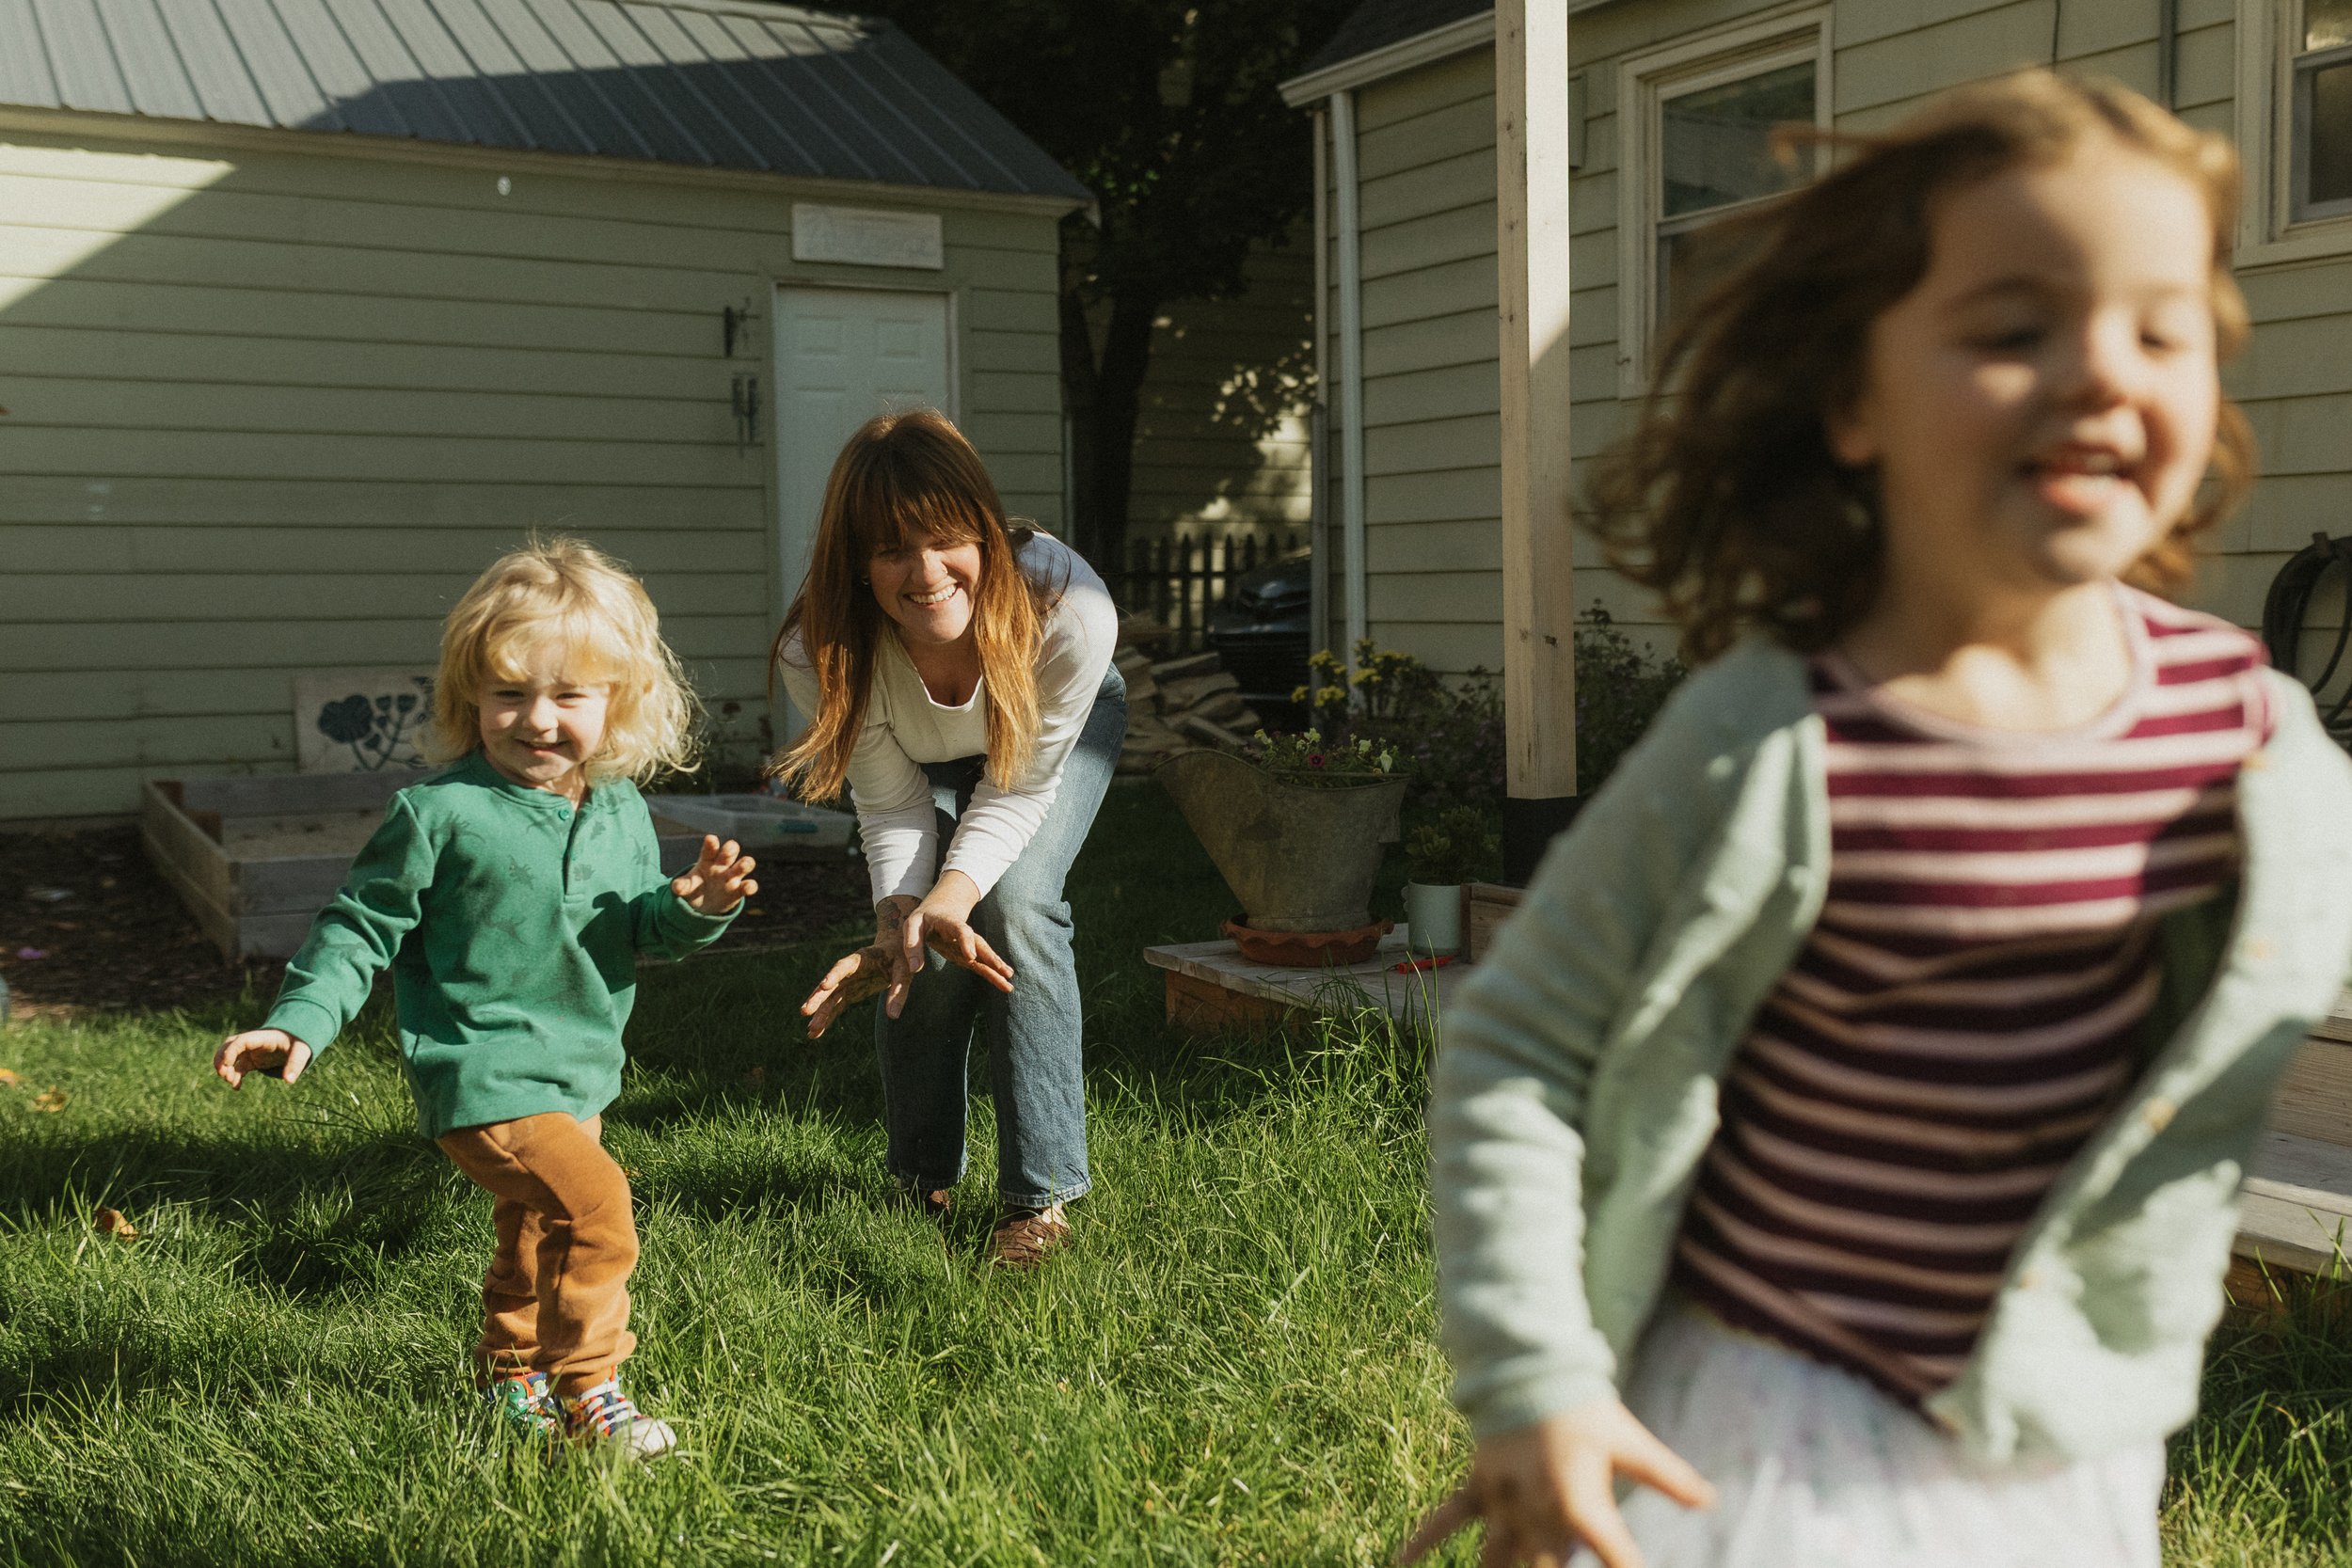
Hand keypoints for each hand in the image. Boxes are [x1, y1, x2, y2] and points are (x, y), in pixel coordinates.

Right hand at [215, 1028, 313, 1088]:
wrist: (297, 1040)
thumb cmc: (298, 1042)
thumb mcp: (301, 1051)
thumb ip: (295, 1064)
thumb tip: (290, 1081)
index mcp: (260, 1037)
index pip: (240, 1041)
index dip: (230, 1051)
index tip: (227, 1064)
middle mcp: (252, 1044)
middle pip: (228, 1046)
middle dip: (221, 1058)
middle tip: (223, 1073)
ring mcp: (250, 1052)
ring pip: (230, 1058)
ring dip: (226, 1069)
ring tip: (232, 1082)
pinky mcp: (251, 1061)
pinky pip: (237, 1068)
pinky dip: (234, 1077)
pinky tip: (237, 1088)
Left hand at [672, 835, 757, 914]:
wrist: (703, 904)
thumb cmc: (694, 888)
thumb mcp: (686, 887)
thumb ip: (681, 886)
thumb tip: (676, 887)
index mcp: (708, 860)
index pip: (710, 848)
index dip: (712, 843)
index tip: (711, 839)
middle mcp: (722, 865)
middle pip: (731, 850)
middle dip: (731, 848)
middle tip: (728, 851)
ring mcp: (733, 876)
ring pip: (745, 863)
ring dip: (746, 863)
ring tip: (743, 866)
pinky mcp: (739, 890)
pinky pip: (749, 885)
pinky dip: (751, 886)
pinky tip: (748, 888)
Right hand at [800, 944, 895, 1038]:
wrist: (895, 950)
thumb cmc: (902, 958)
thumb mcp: (905, 971)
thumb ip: (899, 990)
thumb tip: (892, 1016)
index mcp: (861, 958)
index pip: (844, 966)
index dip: (834, 975)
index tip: (824, 985)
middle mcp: (849, 970)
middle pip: (831, 985)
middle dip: (818, 998)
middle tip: (805, 1012)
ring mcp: (847, 982)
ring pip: (830, 998)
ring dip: (820, 1013)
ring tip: (810, 1030)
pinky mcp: (849, 993)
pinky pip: (836, 1007)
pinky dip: (827, 1019)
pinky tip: (815, 1033)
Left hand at [892, 879, 1012, 1019]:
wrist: (941, 907)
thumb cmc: (924, 917)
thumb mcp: (912, 924)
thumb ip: (912, 944)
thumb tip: (915, 969)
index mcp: (949, 922)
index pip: (960, 930)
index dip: (966, 942)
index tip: (971, 956)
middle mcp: (963, 933)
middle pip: (979, 943)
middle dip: (991, 957)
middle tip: (1003, 970)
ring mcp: (967, 944)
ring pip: (984, 954)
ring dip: (996, 967)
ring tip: (1009, 980)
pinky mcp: (967, 954)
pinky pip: (981, 963)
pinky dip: (991, 972)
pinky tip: (1003, 982)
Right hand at [1396, 1401, 1712, 1567]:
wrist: (1530, 1365)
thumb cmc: (1585, 1407)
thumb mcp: (1630, 1441)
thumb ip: (1669, 1477)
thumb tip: (1711, 1500)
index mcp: (1581, 1502)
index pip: (1614, 1556)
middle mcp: (1537, 1508)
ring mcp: (1501, 1501)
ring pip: (1498, 1560)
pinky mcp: (1476, 1487)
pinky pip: (1444, 1521)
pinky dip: (1421, 1544)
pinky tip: (1400, 1564)